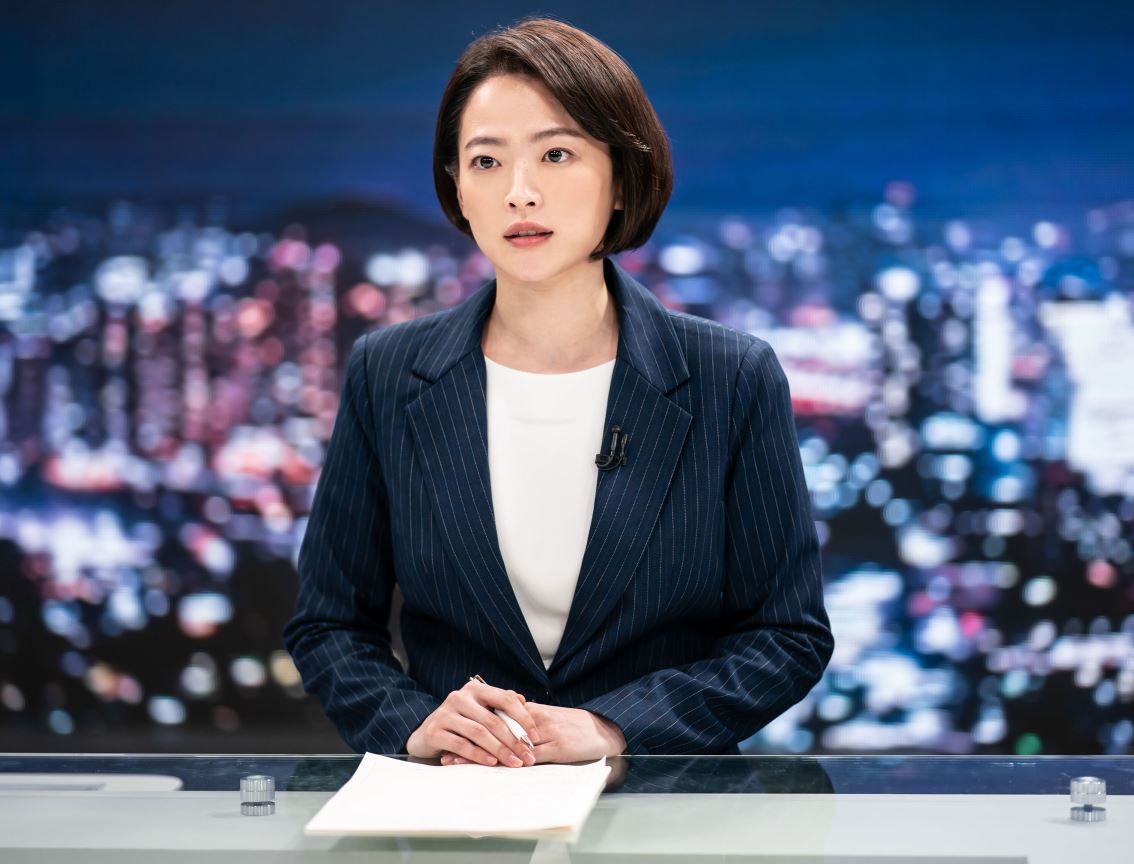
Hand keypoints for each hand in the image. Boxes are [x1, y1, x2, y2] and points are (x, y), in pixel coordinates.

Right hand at [405, 678, 536, 767]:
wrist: (426, 735)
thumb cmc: (461, 723)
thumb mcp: (480, 711)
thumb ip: (500, 705)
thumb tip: (524, 700)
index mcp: (475, 689)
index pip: (505, 699)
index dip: (523, 718)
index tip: (535, 738)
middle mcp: (459, 697)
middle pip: (493, 719)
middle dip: (514, 740)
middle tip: (528, 757)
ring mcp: (445, 713)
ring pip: (479, 732)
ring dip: (500, 750)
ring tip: (514, 763)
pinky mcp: (434, 731)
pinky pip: (461, 745)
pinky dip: (479, 754)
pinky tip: (492, 763)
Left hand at [444, 703, 625, 764]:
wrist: (605, 729)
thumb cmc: (575, 725)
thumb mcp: (550, 717)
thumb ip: (528, 720)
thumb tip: (504, 724)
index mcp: (533, 711)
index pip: (498, 715)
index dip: (475, 725)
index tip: (455, 734)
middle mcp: (536, 720)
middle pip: (498, 730)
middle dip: (473, 742)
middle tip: (450, 754)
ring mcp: (547, 734)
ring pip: (510, 745)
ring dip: (486, 755)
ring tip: (464, 764)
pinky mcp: (558, 749)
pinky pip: (531, 758)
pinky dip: (513, 764)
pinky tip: (496, 772)